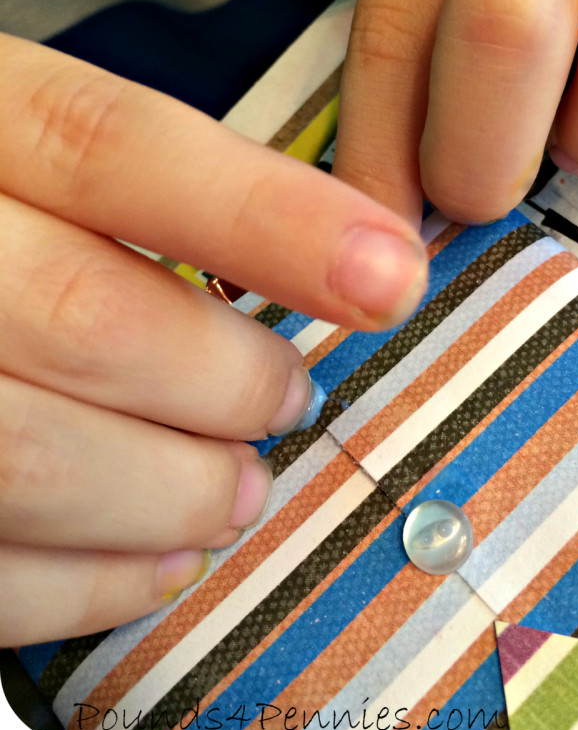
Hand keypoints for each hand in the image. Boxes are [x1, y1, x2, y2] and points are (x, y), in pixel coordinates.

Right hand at [0, 35, 426, 644]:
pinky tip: (157, 562)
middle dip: (226, 380)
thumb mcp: (21, 145)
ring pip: (31, 456)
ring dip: (172, 494)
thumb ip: (137, 184)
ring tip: (237, 490)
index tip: (390, 276)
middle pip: (87, 317)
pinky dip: (89, 584)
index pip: (111, 147)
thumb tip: (325, 255)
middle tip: (288, 400)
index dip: (266, 217)